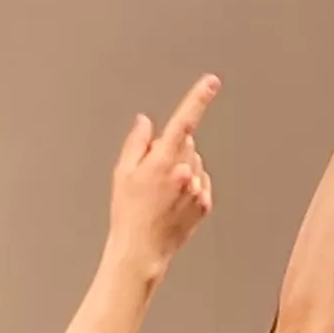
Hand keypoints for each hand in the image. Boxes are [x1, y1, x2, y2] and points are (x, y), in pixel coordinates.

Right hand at [109, 77, 221, 265]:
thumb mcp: (122, 173)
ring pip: (194, 162)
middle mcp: (185, 172)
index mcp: (162, 161)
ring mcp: (198, 188)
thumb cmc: (128, 213)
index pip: (184, 122)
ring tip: (160, 193)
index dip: (198, 99)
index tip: (211, 82)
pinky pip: (200, 181)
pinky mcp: (205, 203)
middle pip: (185, 143)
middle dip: (170, 149)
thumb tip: (147, 123)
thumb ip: (137, 143)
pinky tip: (172, 202)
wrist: (142, 250)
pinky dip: (190, 186)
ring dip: (181, 168)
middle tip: (150, 175)